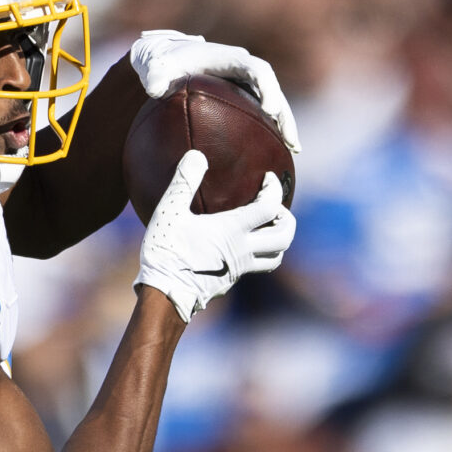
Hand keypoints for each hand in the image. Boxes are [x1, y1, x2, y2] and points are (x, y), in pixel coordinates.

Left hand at [129, 30, 301, 152]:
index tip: (269, 109)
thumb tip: (154, 89)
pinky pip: (261, 114)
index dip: (266, 88)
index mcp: (230, 59)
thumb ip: (156, 76)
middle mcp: (244, 71)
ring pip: (273, 104)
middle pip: (273, 91)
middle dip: (284, 115)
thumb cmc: (163, 64)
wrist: (166, 63)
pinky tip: (274, 154)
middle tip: (291, 142)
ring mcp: (246, 85)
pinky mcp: (243, 98)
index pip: (257, 71)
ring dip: (284, 126)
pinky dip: (270, 131)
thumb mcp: (155, 67)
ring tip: (292, 151)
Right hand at [135, 150, 295, 321]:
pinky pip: (256, 267)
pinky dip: (259, 254)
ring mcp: (239, 269)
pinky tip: (240, 246)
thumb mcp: (168, 212)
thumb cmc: (166, 252)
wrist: (164, 295)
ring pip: (276, 257)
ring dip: (278, 240)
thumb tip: (197, 155)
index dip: (274, 190)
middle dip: (287, 219)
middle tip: (276, 206)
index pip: (269, 208)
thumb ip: (184, 182)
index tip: (268, 179)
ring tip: (266, 227)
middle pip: (284, 237)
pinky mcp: (230, 281)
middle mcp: (243, 250)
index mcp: (232, 230)